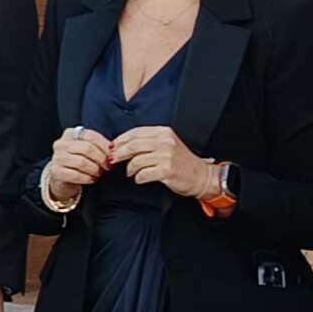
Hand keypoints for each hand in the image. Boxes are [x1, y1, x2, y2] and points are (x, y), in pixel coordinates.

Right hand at [43, 126, 110, 206]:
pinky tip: (92, 179)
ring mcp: (57, 158)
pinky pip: (76, 175)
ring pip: (82, 162)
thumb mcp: (86, 150)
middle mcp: (61, 144)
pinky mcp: (56, 172)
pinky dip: (87, 178)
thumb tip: (113, 149)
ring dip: (95, 169)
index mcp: (70, 134)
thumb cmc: (78, 161)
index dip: (104, 146)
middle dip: (101, 158)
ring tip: (100, 173)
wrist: (63, 178)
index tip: (112, 155)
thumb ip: (97, 146)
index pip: (91, 136)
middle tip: (108, 166)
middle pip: (87, 148)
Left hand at [105, 126, 224, 200]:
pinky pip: (143, 174)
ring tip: (130, 173)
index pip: (136, 132)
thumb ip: (148, 142)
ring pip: (136, 160)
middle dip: (118, 153)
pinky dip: (138, 178)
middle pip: (133, 145)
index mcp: (163, 132)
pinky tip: (140, 179)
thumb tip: (121, 145)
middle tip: (112, 160)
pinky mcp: (167, 170)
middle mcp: (165, 142)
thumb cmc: (180, 161)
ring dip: (129, 169)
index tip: (112, 147)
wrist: (200, 176)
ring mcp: (166, 156)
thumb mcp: (166, 144)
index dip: (121, 140)